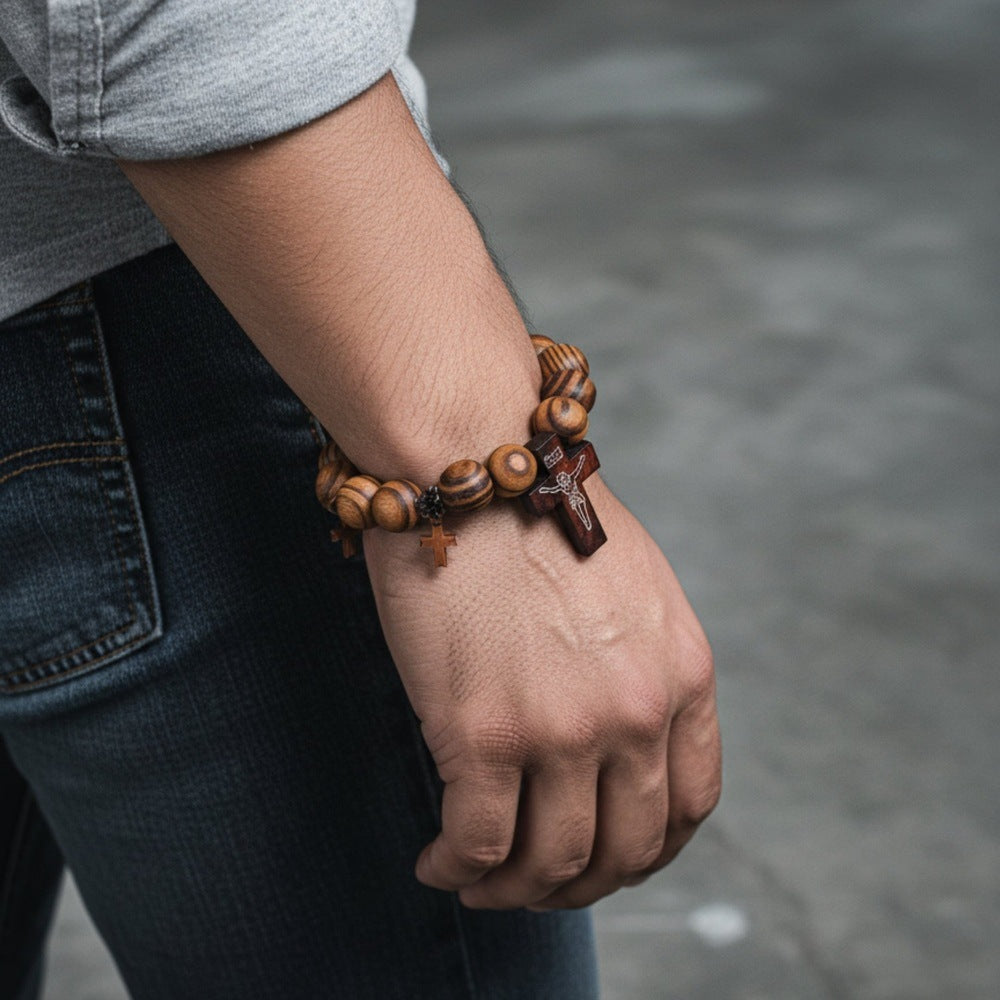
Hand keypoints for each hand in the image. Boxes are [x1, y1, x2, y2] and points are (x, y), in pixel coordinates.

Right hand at [363, 476, 720, 909]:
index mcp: (683, 672)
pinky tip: (437, 859)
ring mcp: (564, 728)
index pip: (691, 805)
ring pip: (553, 863)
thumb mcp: (632, 584)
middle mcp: (636, 711)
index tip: (608, 858)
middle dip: (580, 885)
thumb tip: (609, 730)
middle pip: (625, 850)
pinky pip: (480, 845)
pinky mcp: (484, 734)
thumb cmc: (535, 510)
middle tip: (535, 882)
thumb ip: (639, 663)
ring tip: (478, 878)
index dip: (649, 850)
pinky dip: (457, 868)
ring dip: (515, 889)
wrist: (471, 458)